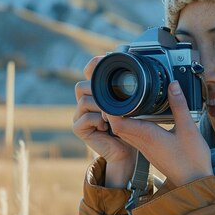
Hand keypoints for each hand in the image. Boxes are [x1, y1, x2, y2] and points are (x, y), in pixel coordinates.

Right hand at [72, 56, 136, 187]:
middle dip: (98, 92)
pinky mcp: (78, 128)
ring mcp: (79, 115)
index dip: (93, 66)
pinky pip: (86, 117)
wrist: (126, 152)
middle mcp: (84, 102)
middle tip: (114, 102)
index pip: (88, 73)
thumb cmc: (130, 128)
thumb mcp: (130, 105)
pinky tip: (106, 126)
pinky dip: (98, 121)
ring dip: (101, 108)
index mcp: (96, 92)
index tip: (104, 62)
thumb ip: (127, 90)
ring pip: (85, 101)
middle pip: (82, 86)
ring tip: (112, 117)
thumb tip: (135, 73)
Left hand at [106, 81, 212, 185]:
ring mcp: (145, 149)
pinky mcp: (150, 152)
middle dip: (114, 111)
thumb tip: (172, 85)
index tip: (113, 96)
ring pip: (125, 132)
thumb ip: (179, 105)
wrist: (195, 182)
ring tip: (127, 103)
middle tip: (118, 95)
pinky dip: (132, 126)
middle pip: (118, 127)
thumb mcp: (188, 128)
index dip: (111, 110)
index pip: (118, 123)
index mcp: (147, 136)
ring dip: (122, 119)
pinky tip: (142, 118)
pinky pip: (134, 137)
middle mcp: (142, 143)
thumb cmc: (192, 159)